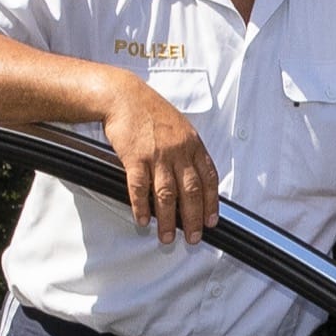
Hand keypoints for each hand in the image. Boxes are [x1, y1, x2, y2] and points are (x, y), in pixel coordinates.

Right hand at [99, 78, 221, 243]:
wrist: (124, 97)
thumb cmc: (150, 111)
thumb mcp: (180, 127)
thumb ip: (188, 152)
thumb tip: (196, 178)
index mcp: (192, 144)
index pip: (209, 179)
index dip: (211, 203)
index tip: (211, 221)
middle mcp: (178, 151)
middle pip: (191, 191)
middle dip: (193, 219)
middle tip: (193, 238)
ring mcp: (157, 155)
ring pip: (166, 195)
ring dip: (168, 220)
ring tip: (167, 237)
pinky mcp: (134, 158)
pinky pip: (139, 188)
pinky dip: (141, 207)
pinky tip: (143, 220)